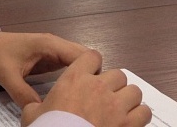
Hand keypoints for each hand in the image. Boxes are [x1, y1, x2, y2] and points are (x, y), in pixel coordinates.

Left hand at [0, 31, 88, 107]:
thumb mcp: (9, 77)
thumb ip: (25, 95)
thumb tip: (40, 113)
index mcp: (49, 44)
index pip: (82, 55)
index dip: (93, 73)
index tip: (95, 94)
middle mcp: (56, 44)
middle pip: (86, 57)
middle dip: (93, 76)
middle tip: (94, 99)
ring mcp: (55, 49)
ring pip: (81, 60)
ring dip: (87, 76)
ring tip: (88, 97)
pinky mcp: (52, 56)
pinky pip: (72, 64)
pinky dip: (79, 75)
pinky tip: (78, 92)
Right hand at [21, 51, 150, 126]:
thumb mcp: (32, 113)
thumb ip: (35, 104)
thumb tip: (33, 107)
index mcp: (74, 78)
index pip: (92, 56)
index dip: (94, 64)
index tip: (92, 74)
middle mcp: (98, 86)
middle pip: (118, 74)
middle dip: (114, 84)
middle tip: (107, 96)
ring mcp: (116, 105)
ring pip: (134, 91)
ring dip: (129, 98)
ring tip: (122, 108)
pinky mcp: (129, 124)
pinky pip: (144, 111)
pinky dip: (140, 115)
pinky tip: (131, 121)